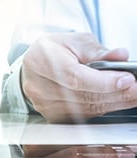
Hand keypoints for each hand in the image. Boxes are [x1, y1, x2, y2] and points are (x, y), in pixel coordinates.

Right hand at [21, 32, 136, 121]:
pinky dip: (102, 108)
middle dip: (116, 93)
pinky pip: (82, 116)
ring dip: (114, 103)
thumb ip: (98, 50)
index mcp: (40, 60)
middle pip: (82, 95)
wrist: (32, 66)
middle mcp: (37, 85)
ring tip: (133, 94)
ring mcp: (42, 103)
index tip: (127, 80)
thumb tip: (120, 56)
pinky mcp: (50, 115)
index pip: (74, 77)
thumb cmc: (52, 52)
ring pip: (85, 109)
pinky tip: (115, 100)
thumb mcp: (74, 41)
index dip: (103, 82)